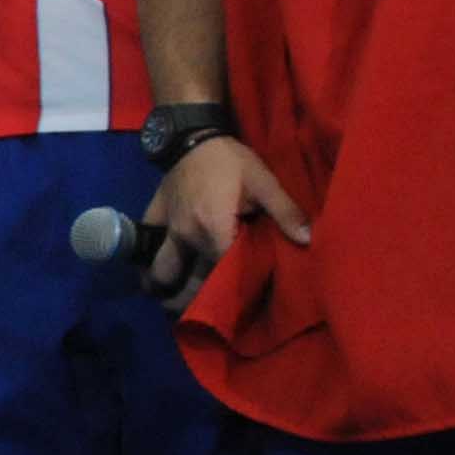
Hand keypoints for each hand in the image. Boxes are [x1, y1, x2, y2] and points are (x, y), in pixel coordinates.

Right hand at [143, 137, 308, 305]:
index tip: (237, 311)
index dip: (229, 295)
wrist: (191, 135)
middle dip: (193, 303)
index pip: (221, 273)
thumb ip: (286, 212)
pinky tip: (152, 274)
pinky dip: (146, 264)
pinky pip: (144, 248)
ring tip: (172, 302)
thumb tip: (310, 240)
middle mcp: (187, 236)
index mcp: (215, 229)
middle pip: (188, 281)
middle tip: (202, 318)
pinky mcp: (153, 218)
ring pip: (159, 271)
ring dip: (165, 289)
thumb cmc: (231, 160)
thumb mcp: (265, 181)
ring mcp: (166, 229)